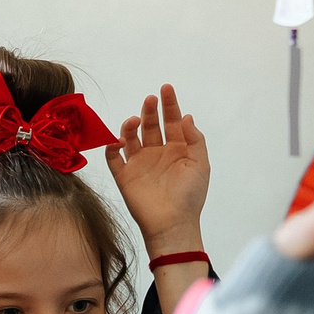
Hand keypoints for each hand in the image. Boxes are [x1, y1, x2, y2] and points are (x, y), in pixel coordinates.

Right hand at [105, 85, 209, 256]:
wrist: (172, 224)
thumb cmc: (190, 197)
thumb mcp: (200, 165)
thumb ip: (195, 140)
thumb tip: (186, 117)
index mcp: (177, 150)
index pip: (172, 121)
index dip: (169, 104)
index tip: (166, 88)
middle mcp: (157, 154)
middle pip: (151, 125)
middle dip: (150, 110)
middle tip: (151, 99)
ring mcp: (140, 164)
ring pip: (130, 137)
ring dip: (131, 125)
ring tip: (136, 121)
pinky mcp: (125, 176)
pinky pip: (113, 157)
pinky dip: (113, 146)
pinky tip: (120, 140)